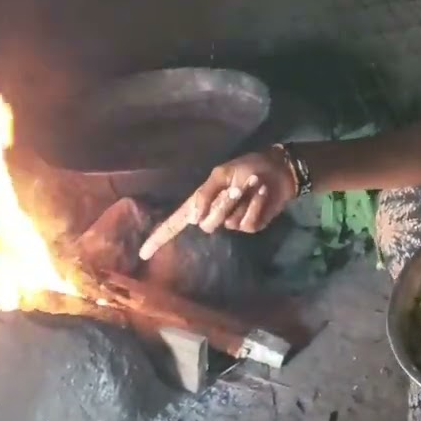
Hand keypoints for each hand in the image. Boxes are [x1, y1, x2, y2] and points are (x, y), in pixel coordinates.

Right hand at [137, 148, 296, 260]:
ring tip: (252, 183)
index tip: (143, 253)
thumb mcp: (221, 174)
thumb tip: (193, 219)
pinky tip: (262, 191)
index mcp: (201, 201)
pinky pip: (248, 222)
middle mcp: (214, 214)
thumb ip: (204, 195)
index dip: (160, 237)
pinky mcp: (251, 226)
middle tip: (236, 188)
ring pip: (229, 222)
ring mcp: (232, 222)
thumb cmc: (247, 167)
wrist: (277, 168)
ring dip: (241, 200)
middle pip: (207, 224)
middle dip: (221, 205)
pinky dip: (255, 204)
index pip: (175, 223)